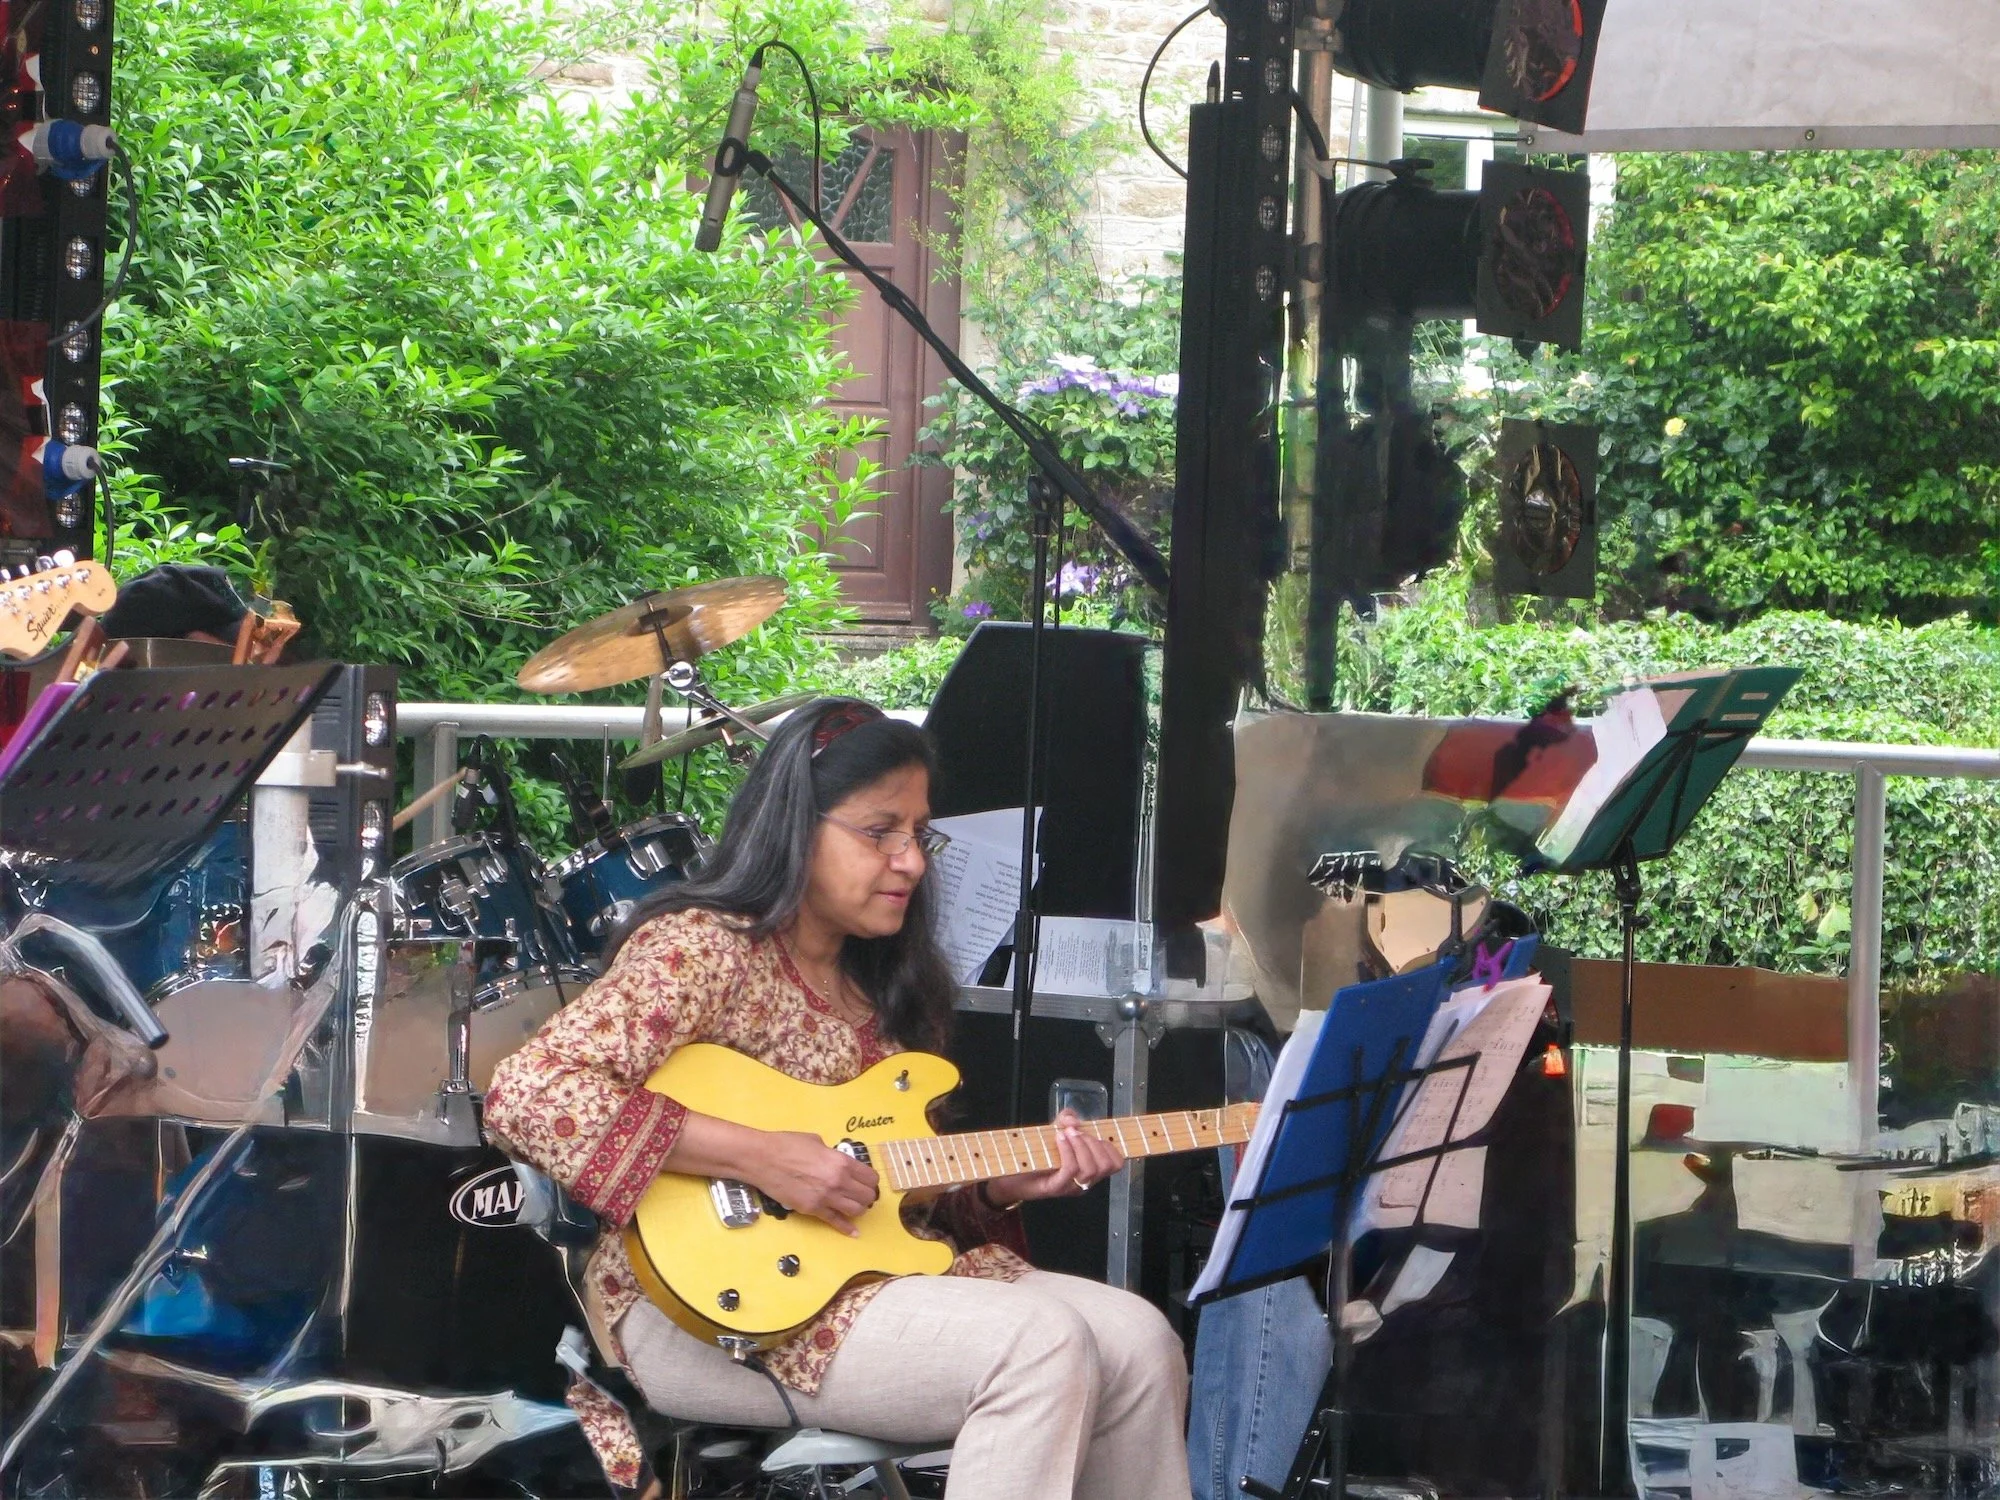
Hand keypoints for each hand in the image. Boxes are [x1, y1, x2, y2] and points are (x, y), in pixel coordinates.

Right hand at [753, 1130, 879, 1236]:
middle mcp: (838, 1181)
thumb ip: (832, 1155)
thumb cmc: (787, 1145)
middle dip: (867, 1196)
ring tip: (854, 1206)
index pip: (870, 1177)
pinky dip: (846, 1228)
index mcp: (841, 1161)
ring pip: (856, 1211)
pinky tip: (853, 1232)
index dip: (870, 1180)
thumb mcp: (817, 1142)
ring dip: (858, 1209)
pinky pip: (835, 1221)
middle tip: (861, 1194)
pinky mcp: (812, 1209)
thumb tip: (836, 1162)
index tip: (866, 1182)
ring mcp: (825, 1197)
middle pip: (867, 1196)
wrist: (763, 1159)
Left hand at [982, 1109, 1123, 1209]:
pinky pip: (1070, 1169)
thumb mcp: (1055, 1131)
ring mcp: (1070, 1187)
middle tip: (1074, 1131)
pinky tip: (1058, 1138)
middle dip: (1093, 1142)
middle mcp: (1084, 1182)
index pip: (1116, 1164)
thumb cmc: (1035, 1155)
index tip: (1094, 1133)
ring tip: (1065, 1132)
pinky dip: (1067, 1149)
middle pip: (1105, 1165)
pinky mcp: (1055, 1188)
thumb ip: (1067, 1120)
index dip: (1111, 1146)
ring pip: (1090, 1169)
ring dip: (1080, 1144)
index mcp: (1089, 1170)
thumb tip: (1074, 1119)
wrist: (1010, 1175)